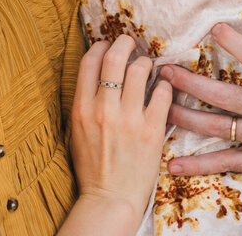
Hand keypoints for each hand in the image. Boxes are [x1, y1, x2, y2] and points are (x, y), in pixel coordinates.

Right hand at [67, 34, 171, 228]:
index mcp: (81, 109)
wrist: (110, 199)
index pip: (89, 61)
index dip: (100, 46)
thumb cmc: (93, 166)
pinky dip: (164, 85)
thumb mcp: (77, 130)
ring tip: (147, 67)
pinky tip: (162, 89)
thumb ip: (86, 101)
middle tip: (131, 42)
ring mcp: (129, 119)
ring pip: (140, 69)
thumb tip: (99, 72)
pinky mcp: (151, 130)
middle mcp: (104, 110)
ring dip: (145, 63)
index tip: (108, 45)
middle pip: (114, 57)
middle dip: (124, 42)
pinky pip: (162, 93)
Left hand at [158, 25, 241, 233]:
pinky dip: (198, 166)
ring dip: (185, 118)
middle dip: (191, 82)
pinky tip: (174, 165)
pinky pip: (225, 163)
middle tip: (166, 72)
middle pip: (224, 93)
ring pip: (217, 126)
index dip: (233, 42)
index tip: (212, 28)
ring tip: (160, 108)